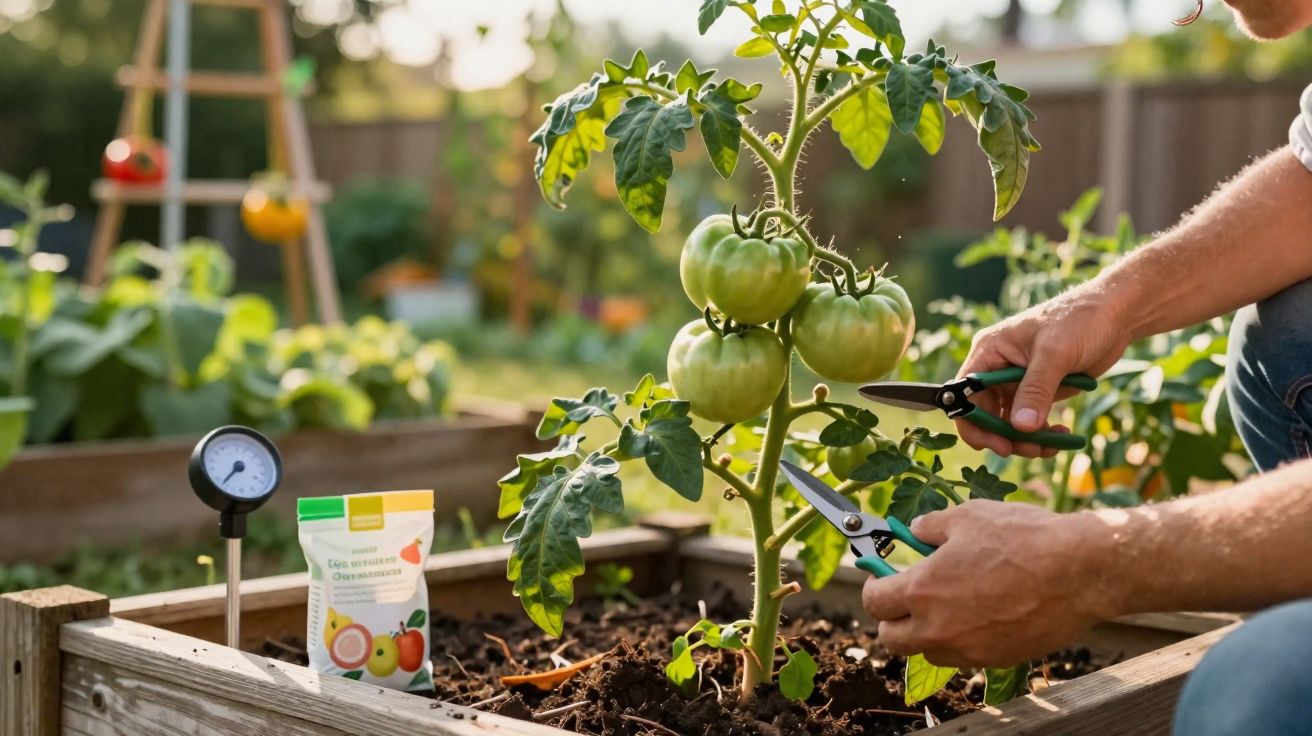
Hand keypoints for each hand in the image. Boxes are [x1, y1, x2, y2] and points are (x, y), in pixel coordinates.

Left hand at [861, 501, 1119, 667]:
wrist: (1080, 571)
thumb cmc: (1023, 538)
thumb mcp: (967, 516)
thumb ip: (930, 527)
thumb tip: (915, 532)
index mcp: (922, 591)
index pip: (874, 602)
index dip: (874, 585)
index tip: (882, 575)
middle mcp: (939, 628)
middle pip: (891, 640)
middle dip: (893, 618)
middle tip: (907, 595)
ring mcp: (969, 649)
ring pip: (927, 651)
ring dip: (926, 632)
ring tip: (948, 603)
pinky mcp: (997, 660)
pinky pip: (964, 656)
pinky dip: (961, 639)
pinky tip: (981, 612)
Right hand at [957, 291, 1131, 457]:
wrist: (1114, 314)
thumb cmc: (1079, 320)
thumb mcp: (1055, 354)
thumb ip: (1036, 390)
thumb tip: (1021, 427)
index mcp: (989, 352)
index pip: (965, 395)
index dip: (975, 423)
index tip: (1001, 445)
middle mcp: (996, 368)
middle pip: (985, 414)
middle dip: (1006, 436)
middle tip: (1033, 450)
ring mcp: (1016, 381)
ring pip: (1007, 422)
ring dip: (1026, 440)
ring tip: (1050, 446)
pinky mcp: (1037, 390)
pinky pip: (1029, 420)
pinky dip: (1041, 433)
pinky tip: (1060, 435)